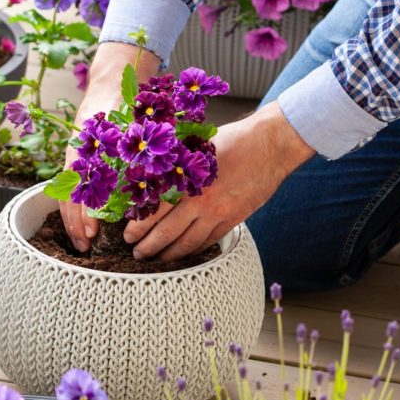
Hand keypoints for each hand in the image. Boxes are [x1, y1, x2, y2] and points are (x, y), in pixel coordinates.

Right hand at [60, 43, 159, 251]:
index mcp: (88, 150)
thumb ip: (141, 142)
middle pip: (70, 198)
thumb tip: (161, 162)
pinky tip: (85, 224)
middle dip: (76, 225)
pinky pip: (75, 189)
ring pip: (70, 195)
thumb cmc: (123, 100)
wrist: (109, 82)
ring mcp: (77, 161)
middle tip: (86, 246)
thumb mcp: (133, 119)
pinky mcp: (82, 162)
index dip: (85, 214)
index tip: (93, 232)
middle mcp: (78, 158)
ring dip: (75, 221)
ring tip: (84, 242)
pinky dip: (77, 209)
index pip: (80, 190)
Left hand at [124, 101, 315, 261]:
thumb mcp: (197, 146)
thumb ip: (175, 166)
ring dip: (169, 255)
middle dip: (149, 247)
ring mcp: (219, 214)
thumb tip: (147, 179)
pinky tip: (184, 253)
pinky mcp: (234, 220)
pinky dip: (193, 251)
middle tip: (137, 254)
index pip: (155, 211)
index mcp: (188, 181)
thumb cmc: (233, 139)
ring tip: (156, 260)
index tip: (128, 235)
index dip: (139, 227)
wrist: (271, 145)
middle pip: (168, 233)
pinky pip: (209, 242)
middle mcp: (202, 202)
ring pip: (188, 244)